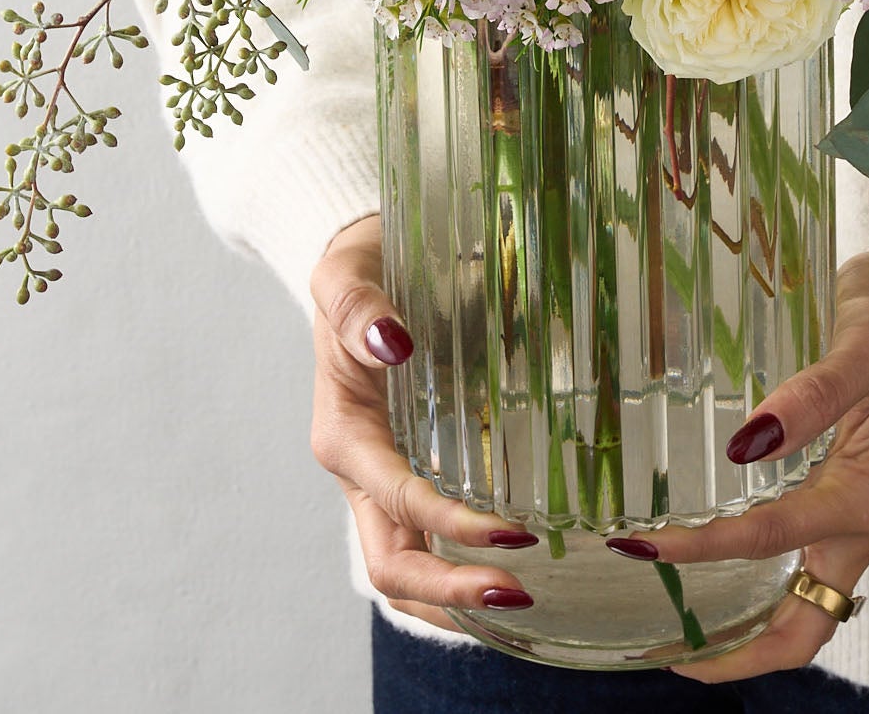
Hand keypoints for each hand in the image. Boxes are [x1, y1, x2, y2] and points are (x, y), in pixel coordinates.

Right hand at [308, 215, 541, 628]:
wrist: (363, 263)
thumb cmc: (359, 266)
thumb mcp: (346, 274)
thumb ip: (359, 307)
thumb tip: (393, 342)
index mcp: (344, 435)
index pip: (399, 502)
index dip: (451, 525)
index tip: (514, 535)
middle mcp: (362, 470)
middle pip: (393, 564)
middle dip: (449, 593)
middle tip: (519, 597)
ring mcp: (386, 476)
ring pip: (409, 563)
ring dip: (456, 596)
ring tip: (524, 604)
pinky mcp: (412, 467)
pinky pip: (429, 535)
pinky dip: (464, 562)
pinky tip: (520, 565)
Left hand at [615, 154, 868, 682]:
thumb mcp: (861, 348)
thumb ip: (812, 395)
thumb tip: (748, 444)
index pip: (772, 541)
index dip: (705, 551)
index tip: (644, 549)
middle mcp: (862, 521)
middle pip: (804, 626)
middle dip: (741, 652)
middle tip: (670, 653)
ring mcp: (851, 513)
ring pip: (802, 605)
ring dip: (747, 627)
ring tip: (680, 629)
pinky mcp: (837, 493)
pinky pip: (798, 562)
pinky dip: (759, 582)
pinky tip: (712, 564)